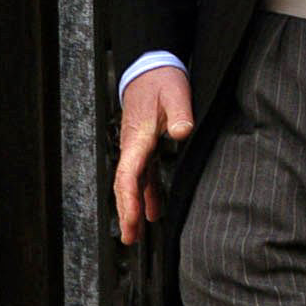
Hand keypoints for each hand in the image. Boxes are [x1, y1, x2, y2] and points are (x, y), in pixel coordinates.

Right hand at [114, 66, 193, 244]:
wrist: (152, 67)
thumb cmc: (162, 79)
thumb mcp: (175, 93)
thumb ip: (179, 113)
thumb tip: (182, 132)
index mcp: (138, 137)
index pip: (128, 174)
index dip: (129, 199)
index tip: (132, 219)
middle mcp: (133, 146)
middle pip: (124, 185)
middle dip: (126, 212)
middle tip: (130, 238)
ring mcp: (137, 147)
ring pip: (131, 183)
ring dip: (133, 208)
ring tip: (136, 234)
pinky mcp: (146, 146)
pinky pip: (142, 175)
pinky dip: (145, 194)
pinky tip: (153, 212)